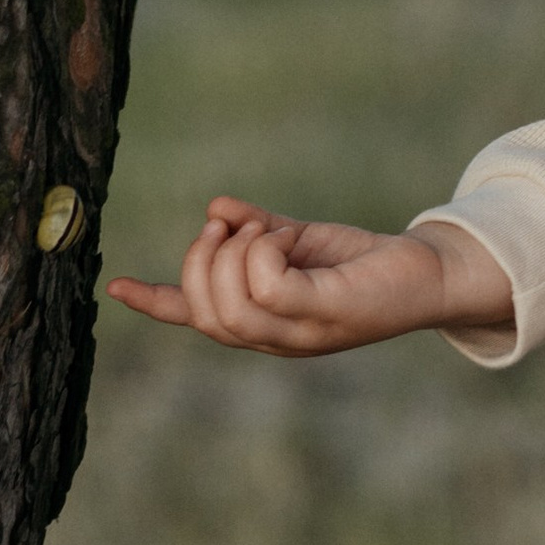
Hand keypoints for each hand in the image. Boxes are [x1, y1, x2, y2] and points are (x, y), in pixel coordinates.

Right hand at [106, 197, 514, 356]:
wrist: (431, 276)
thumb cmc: (365, 263)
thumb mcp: (301, 241)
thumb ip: (259, 228)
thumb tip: (217, 207)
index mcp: (262, 322)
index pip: (198, 318)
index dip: (156, 302)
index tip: (114, 285)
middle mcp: (275, 337)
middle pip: (204, 313)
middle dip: (200, 259)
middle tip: (228, 224)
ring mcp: (300, 332)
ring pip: (229, 304)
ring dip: (233, 252)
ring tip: (260, 228)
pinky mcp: (325, 312)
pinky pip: (267, 286)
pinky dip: (262, 251)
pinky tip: (282, 236)